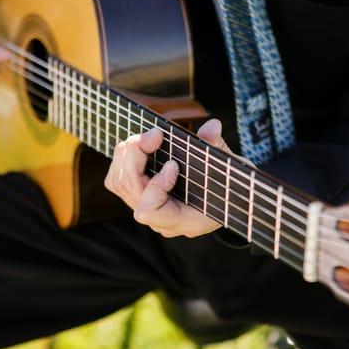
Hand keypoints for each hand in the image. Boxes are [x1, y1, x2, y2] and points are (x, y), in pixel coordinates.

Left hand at [105, 119, 243, 237]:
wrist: (229, 198)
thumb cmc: (231, 187)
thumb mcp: (231, 168)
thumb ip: (218, 149)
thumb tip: (211, 127)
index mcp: (186, 221)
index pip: (149, 211)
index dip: (157, 186)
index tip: (174, 164)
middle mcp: (162, 221)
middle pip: (130, 190)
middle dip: (136, 157)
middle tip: (155, 135)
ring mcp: (150, 211)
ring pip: (118, 183)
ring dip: (128, 154)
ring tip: (149, 137)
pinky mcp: (141, 199)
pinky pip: (117, 180)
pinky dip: (124, 158)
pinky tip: (142, 145)